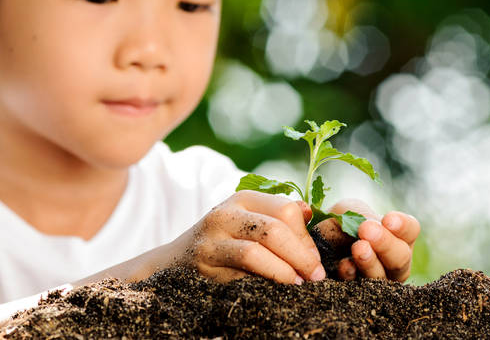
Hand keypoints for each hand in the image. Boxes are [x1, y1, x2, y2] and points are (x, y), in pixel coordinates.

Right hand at [171, 190, 326, 283]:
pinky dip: (263, 283)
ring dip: (284, 272)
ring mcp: (211, 240)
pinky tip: (276, 291)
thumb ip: (278, 215)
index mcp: (243, 198)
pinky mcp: (204, 266)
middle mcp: (225, 214)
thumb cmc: (223, 240)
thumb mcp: (248, 219)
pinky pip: (238, 276)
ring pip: (254, 253)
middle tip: (315, 276)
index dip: (305, 237)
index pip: (285, 210)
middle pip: (273, 230)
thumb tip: (309, 212)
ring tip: (299, 284)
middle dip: (301, 256)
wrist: (174, 261)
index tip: (315, 259)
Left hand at [315, 199, 419, 282]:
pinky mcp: (357, 292)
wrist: (316, 238)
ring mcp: (378, 279)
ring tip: (358, 248)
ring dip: (370, 262)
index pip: (411, 230)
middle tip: (367, 230)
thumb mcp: (350, 211)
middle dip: (385, 243)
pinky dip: (351, 275)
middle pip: (401, 256)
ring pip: (382, 276)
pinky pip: (358, 288)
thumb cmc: (341, 220)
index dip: (402, 225)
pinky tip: (343, 265)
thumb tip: (368, 226)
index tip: (388, 219)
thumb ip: (360, 217)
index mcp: (399, 236)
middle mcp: (394, 261)